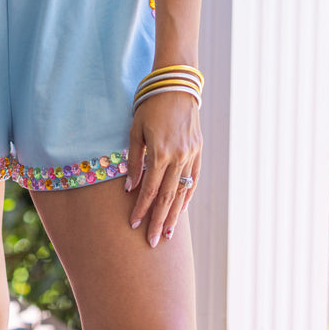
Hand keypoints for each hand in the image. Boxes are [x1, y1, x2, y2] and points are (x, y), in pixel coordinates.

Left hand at [124, 91, 202, 246]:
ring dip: (174, 214)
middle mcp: (178, 157)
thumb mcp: (135, 129)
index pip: (149, 189)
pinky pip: (193, 180)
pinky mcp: (198, 151)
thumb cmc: (149, 106)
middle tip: (152, 242)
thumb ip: (134, 159)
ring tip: (167, 234)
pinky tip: (180, 210)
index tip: (134, 224)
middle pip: (167, 197)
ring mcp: (191, 155)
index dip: (141, 208)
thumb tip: (130, 187)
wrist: (176, 87)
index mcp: (160, 152)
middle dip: (158, 220)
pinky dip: (187, 196)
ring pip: (182, 192)